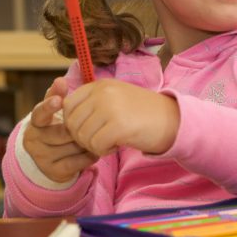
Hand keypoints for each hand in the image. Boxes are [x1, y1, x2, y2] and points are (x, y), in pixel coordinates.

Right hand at [23, 77, 98, 182]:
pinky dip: (89, 156)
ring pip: (72, 147)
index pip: (39, 114)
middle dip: (79, 130)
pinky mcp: (54, 171)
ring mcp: (42, 157)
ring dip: (86, 142)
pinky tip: (94, 150)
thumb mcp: (55, 111)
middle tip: (92, 125)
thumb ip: (57, 95)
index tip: (58, 101)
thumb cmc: (58, 127)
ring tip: (93, 137)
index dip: (48, 107)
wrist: (51, 159)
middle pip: (62, 132)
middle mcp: (34, 140)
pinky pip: (77, 162)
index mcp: (35, 123)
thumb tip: (60, 80)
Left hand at [62, 79, 180, 156]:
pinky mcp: (118, 126)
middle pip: (72, 123)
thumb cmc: (142, 113)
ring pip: (82, 137)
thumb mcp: (116, 98)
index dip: (76, 122)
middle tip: (103, 137)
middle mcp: (103, 93)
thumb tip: (64, 115)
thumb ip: (92, 102)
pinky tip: (117, 145)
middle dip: (84, 136)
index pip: (68, 105)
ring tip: (112, 140)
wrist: (172, 120)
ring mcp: (110, 108)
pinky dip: (104, 151)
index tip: (93, 127)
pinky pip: (96, 146)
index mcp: (101, 85)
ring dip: (94, 145)